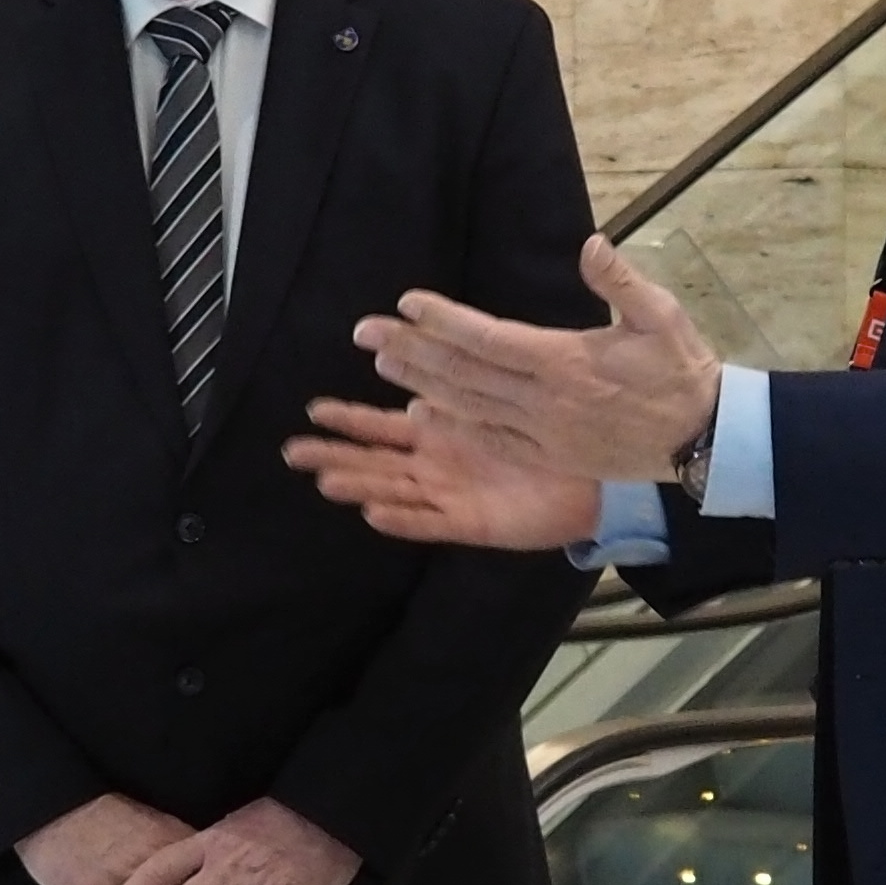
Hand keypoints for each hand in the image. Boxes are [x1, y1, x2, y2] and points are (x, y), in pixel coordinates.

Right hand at [285, 397, 616, 550]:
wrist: (593, 480)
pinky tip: (375, 514)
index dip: (350, 418)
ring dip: (361, 485)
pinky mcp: (472, 523)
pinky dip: (403, 519)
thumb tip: (433, 361)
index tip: (314, 409)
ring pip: (395, 491)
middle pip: (375, 461)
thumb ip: (471, 376)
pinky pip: (431, 523)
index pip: (385, 425)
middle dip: (335, 455)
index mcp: (442, 433)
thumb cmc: (551, 437)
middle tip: (292, 451)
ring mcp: (451, 495)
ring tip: (325, 480)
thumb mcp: (509, 395)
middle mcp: (437, 466)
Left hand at [356, 235, 721, 482]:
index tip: (408, 302)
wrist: (703, 438)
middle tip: (366, 332)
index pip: (489, 337)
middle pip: (464, 373)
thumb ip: (621, 280)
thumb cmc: (681, 371)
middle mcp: (545, 400)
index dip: (443, 321)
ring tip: (384, 363)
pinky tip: (424, 410)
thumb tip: (591, 243)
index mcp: (566, 362)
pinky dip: (454, 421)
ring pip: (468, 406)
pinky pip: (490, 437)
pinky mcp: (548, 454)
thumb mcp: (663, 316)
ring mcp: (543, 433)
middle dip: (412, 350)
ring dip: (421, 383)